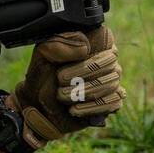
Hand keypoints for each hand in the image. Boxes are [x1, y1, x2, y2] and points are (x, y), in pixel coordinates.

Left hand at [9, 25, 124, 149]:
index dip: (85, 64)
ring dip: (85, 93)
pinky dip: (93, 107)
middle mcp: (108, 60)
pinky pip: (114, 102)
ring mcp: (112, 80)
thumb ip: (58, 44)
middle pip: (110, 67)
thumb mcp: (43, 54)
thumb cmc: (43, 73)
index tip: (60, 75)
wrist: (39, 101)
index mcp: (95, 42)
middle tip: (60, 86)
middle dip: (82, 79)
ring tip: (63, 98)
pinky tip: (74, 109)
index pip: (105, 47)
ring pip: (111, 84)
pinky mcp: (112, 100)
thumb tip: (85, 48)